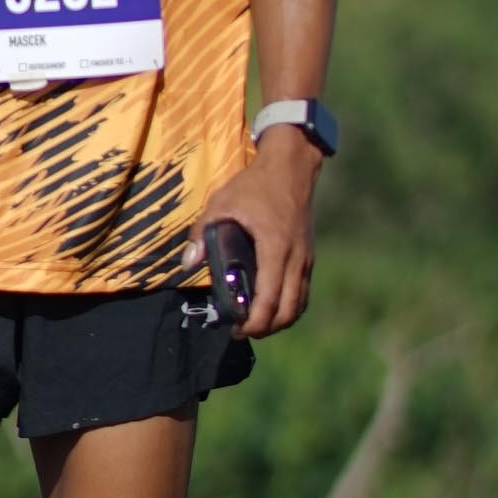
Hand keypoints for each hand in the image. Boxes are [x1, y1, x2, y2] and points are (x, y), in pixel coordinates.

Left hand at [182, 128, 320, 337]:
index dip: (253, 323)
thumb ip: (202, 233)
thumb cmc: (255, 184)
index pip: (269, 300)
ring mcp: (306, 259)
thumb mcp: (222, 203)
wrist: (291, 167)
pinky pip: (303, 292)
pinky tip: (271, 305)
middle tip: (242, 330)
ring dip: (279, 320)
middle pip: (288, 312)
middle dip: (266, 329)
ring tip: (255, 322)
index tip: (235, 330)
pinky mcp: (309, 256)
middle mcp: (296, 259)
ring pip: (299, 305)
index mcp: (275, 248)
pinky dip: (288, 306)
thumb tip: (188, 263)